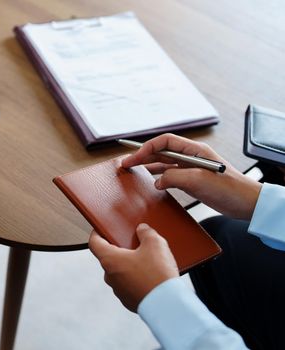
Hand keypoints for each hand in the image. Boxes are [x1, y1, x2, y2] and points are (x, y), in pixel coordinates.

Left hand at [89, 224, 178, 311]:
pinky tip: (151, 276)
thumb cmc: (158, 274)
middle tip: (134, 243)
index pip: (94, 243)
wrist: (167, 305)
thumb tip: (142, 230)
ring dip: (130, 265)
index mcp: (110, 260)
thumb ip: (146, 232)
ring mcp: (119, 290)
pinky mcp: (129, 300)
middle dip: (120, 250)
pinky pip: (130, 285)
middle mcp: (110, 276)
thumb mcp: (155, 244)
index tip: (102, 229)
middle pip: (109, 258)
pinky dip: (137, 279)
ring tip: (147, 261)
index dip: (97, 233)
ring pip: (120, 272)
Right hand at [121, 133, 261, 219]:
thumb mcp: (198, 180)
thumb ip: (174, 177)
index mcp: (194, 150)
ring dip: (148, 165)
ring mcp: (191, 168)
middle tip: (126, 163)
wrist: (246, 203)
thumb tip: (158, 180)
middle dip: (142, 155)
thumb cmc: (230, 188)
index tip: (135, 157)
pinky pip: (170, 175)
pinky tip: (151, 182)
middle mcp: (191, 157)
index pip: (165, 142)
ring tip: (133, 170)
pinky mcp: (192, 180)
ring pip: (164, 163)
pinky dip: (158, 177)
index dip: (147, 147)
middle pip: (161, 151)